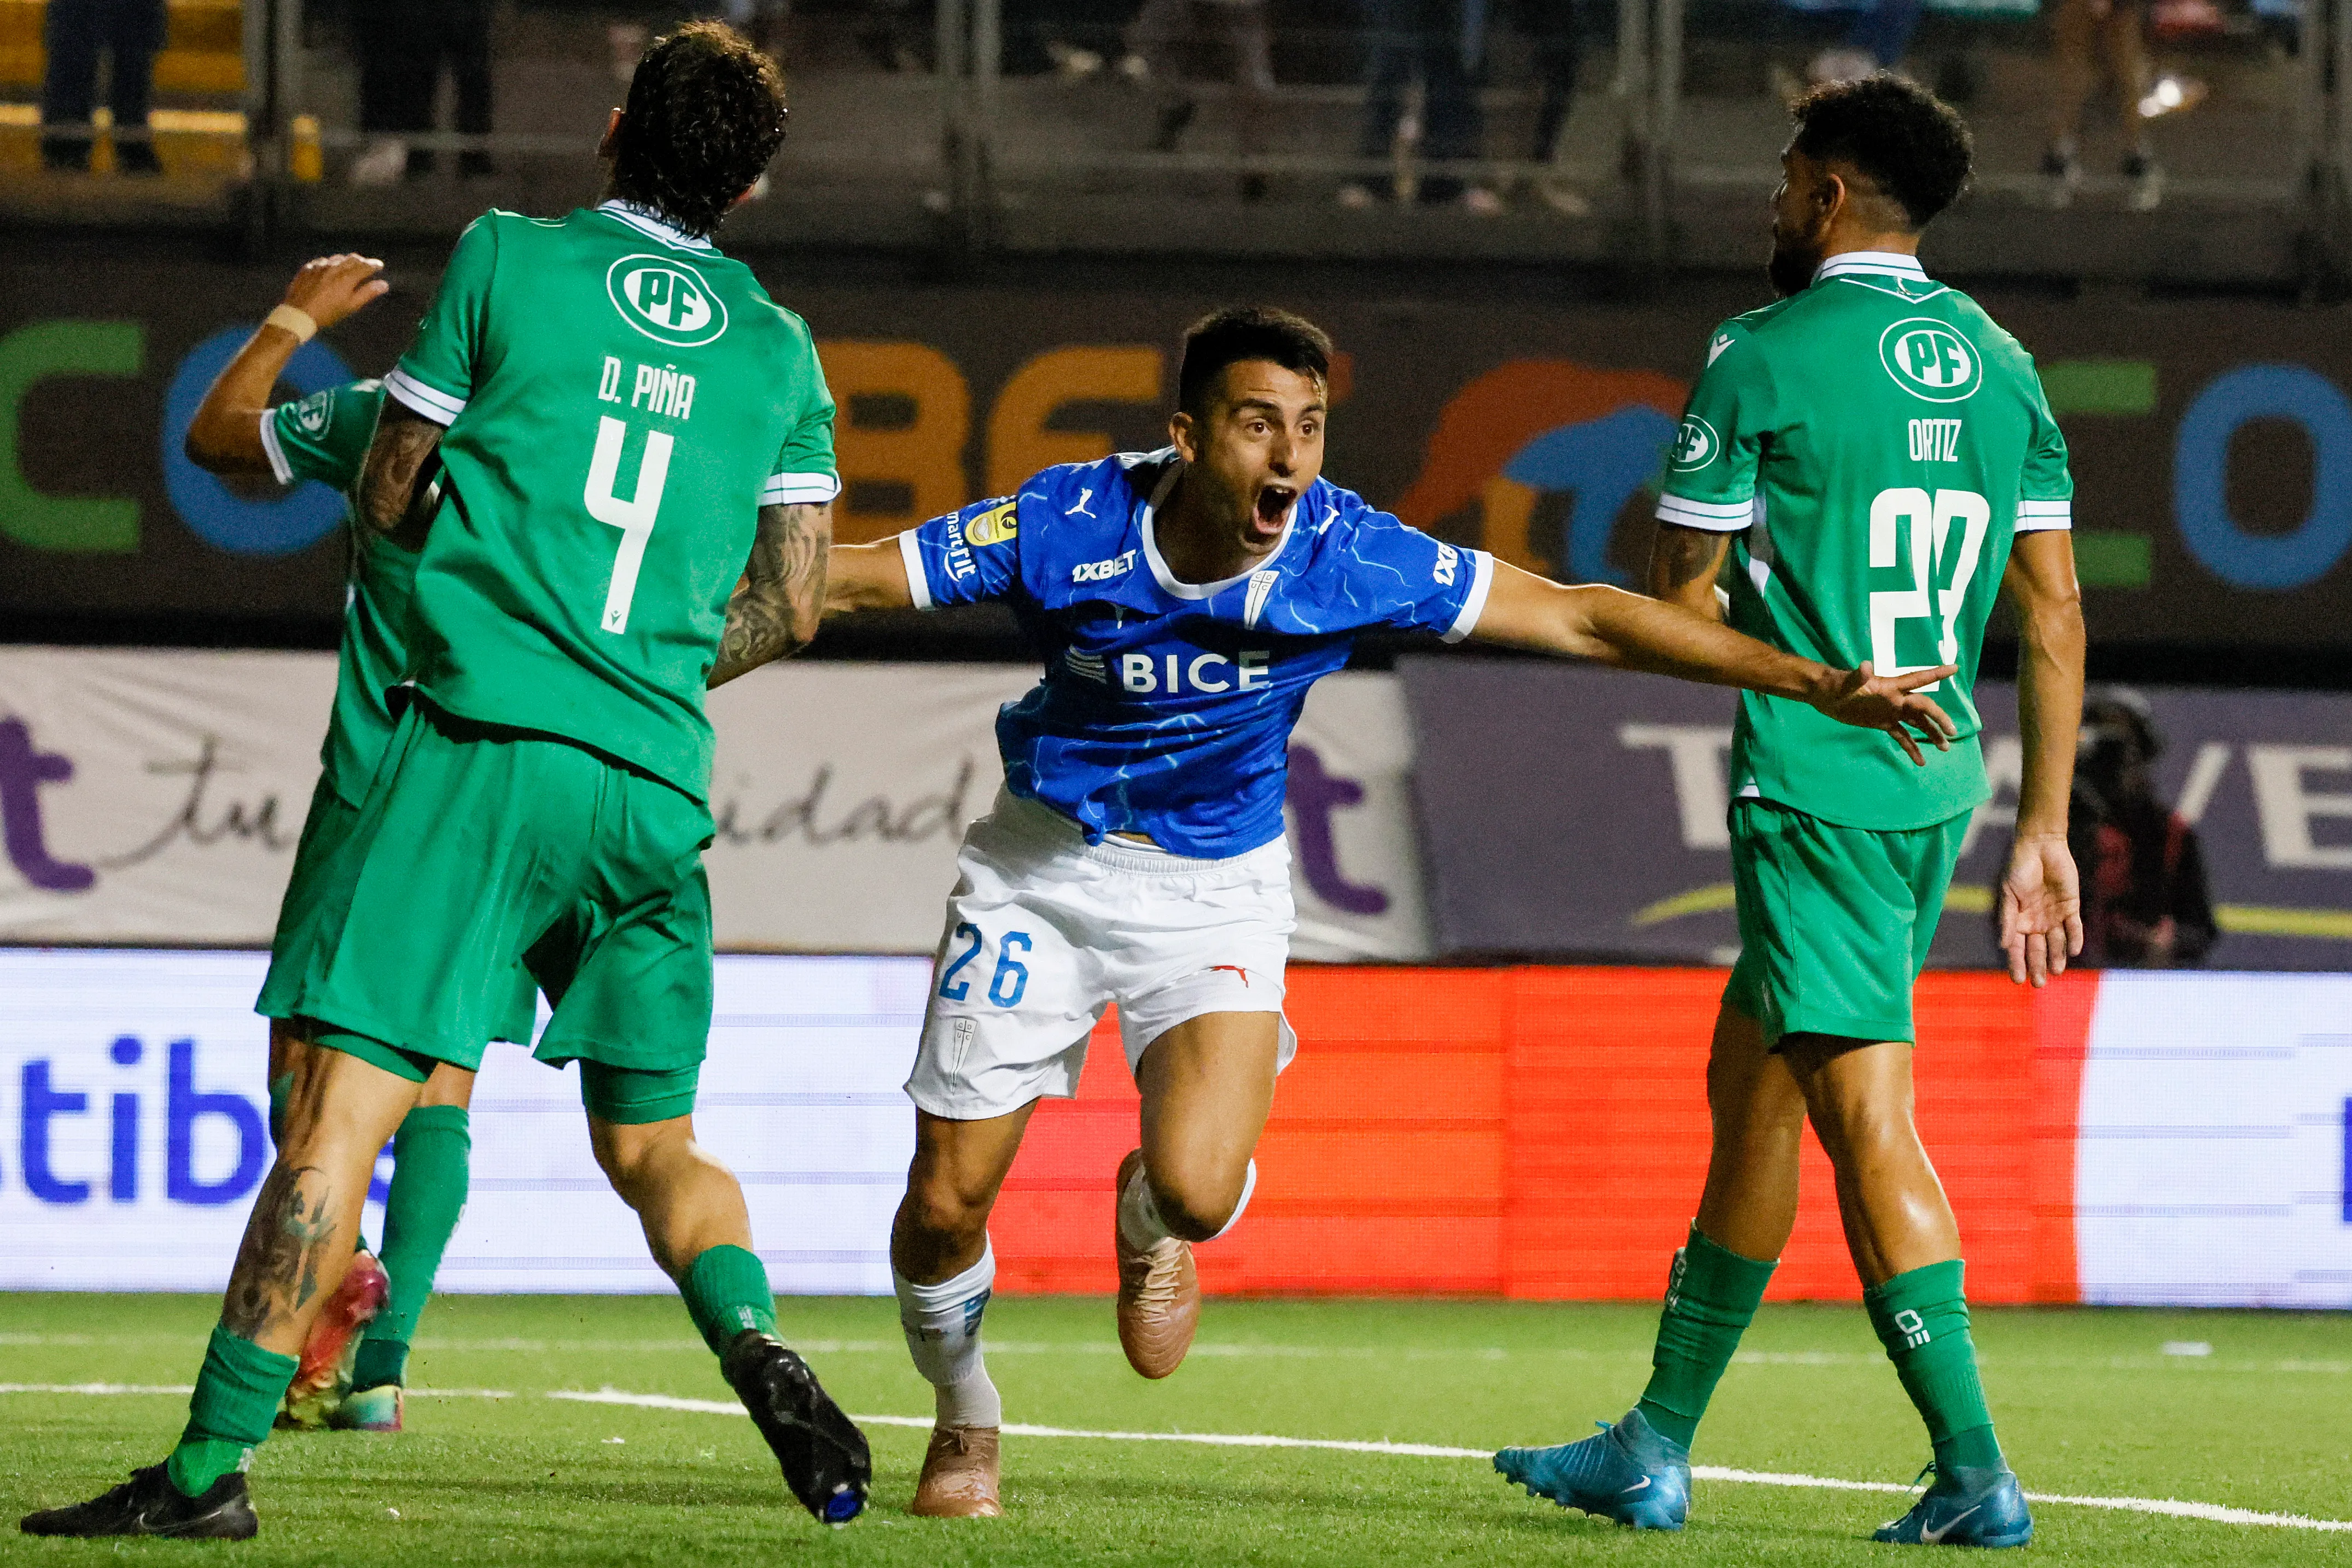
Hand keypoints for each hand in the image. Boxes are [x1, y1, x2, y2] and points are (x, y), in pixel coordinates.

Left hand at [282, 253, 388, 332]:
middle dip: (361, 261)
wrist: (299, 313)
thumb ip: (367, 293)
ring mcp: (319, 266)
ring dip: (346, 261)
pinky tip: (330, 269)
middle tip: (366, 265)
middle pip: (352, 259)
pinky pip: (322, 261)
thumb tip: (384, 285)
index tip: (379, 265)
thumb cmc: (328, 313)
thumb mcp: (350, 306)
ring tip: (349, 265)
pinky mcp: (308, 268)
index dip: (374, 265)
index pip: (365, 266)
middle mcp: (334, 268)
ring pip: (337, 258)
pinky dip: (330, 263)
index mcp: (347, 278)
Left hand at [1809, 661, 1958, 765]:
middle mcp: (1896, 699)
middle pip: (1923, 708)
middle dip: (1939, 718)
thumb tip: (1866, 665)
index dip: (1936, 673)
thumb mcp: (1845, 683)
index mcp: (1891, 687)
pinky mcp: (1883, 723)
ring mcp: (1891, 712)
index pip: (1918, 679)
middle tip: (1952, 732)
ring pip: (1917, 723)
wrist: (1824, 696)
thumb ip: (1858, 676)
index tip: (1955, 668)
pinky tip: (1920, 761)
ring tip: (1944, 748)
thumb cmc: (1835, 685)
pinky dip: (1911, 748)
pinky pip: (1901, 736)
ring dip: (1931, 734)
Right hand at [1999, 831, 2083, 985]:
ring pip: (2057, 942)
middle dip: (2038, 966)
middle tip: (2040, 983)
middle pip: (2038, 949)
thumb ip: (2007, 920)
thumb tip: (2004, 946)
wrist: (2040, 847)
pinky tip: (2073, 951)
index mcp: (2018, 920)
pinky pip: (2074, 927)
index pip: (2017, 948)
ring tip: (2057, 971)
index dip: (2017, 964)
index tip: (2018, 980)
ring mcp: (2054, 915)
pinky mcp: (2071, 907)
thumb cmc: (2019, 868)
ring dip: (2057, 956)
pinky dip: (2075, 939)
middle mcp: (2036, 922)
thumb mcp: (2008, 894)